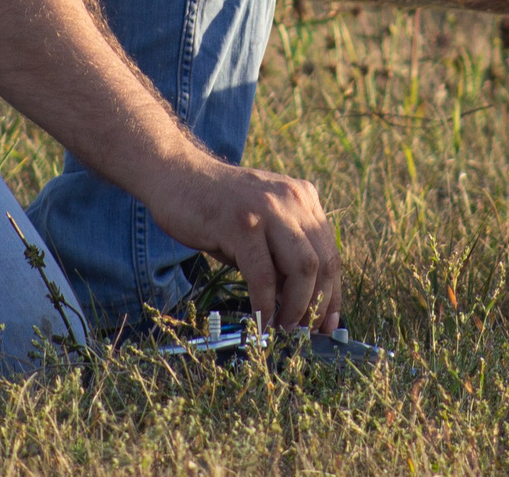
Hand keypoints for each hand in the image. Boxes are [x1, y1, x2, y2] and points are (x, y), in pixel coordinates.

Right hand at [142, 155, 342, 332]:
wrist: (176, 175)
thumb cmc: (217, 210)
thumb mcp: (260, 229)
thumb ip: (282, 258)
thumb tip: (300, 305)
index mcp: (303, 199)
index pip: (329, 253)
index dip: (332, 294)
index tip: (328, 325)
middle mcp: (291, 200)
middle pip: (321, 262)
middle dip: (316, 305)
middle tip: (304, 333)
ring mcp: (267, 209)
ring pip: (302, 268)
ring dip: (296, 307)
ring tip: (284, 329)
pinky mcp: (240, 223)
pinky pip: (263, 274)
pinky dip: (265, 305)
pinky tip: (261, 321)